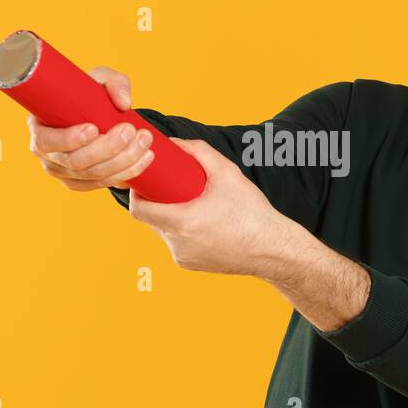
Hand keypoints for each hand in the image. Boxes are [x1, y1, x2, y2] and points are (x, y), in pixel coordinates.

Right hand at [27, 66, 155, 191]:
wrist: (97, 116)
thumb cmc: (89, 95)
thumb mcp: (99, 80)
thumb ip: (113, 82)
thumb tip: (124, 103)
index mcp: (40, 128)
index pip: (46, 142)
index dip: (68, 139)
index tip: (94, 128)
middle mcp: (47, 156)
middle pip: (76, 162)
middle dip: (107, 148)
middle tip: (130, 130)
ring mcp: (64, 173)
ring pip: (94, 175)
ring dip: (124, 159)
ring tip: (144, 140)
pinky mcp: (82, 183)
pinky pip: (105, 183)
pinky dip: (128, 171)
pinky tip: (145, 157)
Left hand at [127, 137, 295, 276]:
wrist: (272, 249)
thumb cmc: (252, 212)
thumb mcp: (227, 173)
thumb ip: (199, 151)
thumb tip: (175, 143)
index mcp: (182, 222)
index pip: (139, 209)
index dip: (136, 193)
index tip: (143, 182)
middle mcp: (177, 244)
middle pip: (151, 219)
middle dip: (157, 202)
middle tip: (171, 188)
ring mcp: (183, 257)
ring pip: (163, 232)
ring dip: (170, 217)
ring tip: (190, 204)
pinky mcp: (191, 265)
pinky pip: (177, 244)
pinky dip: (182, 232)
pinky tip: (200, 222)